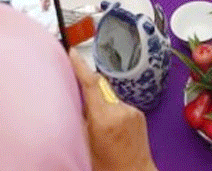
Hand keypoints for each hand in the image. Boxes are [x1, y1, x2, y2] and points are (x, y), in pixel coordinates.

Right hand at [68, 50, 157, 170]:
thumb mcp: (86, 146)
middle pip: (99, 90)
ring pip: (109, 98)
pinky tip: (113, 130)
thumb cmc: (109, 168)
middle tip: (81, 107)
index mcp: (104, 120)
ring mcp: (132, 111)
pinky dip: (113, 112)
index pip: (90, 85)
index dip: (80, 67)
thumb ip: (81, 122)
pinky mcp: (139, 113)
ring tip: (101, 129)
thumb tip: (76, 105)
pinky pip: (120, 105)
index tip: (73, 53)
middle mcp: (120, 111)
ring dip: (102, 106)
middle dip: (89, 94)